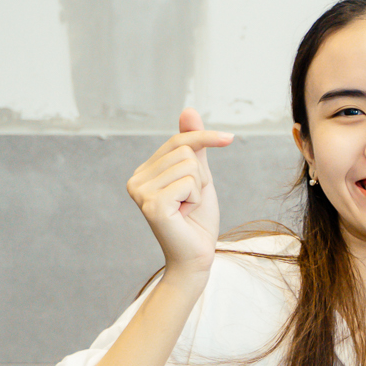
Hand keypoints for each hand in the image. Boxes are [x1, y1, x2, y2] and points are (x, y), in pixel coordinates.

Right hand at [127, 109, 233, 275]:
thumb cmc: (197, 220)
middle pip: (185, 151)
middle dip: (201, 176)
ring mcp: (141, 192)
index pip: (178, 141)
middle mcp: (136, 179)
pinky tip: (185, 214)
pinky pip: (189, 181)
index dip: (205, 137)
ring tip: (187, 208)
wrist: (197, 256)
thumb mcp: (199, 176)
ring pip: (189, 165)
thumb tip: (188, 110)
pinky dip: (197, 197)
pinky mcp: (152, 204)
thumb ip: (194, 145)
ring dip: (199, 189)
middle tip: (191, 201)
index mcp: (143, 171)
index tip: (229, 138)